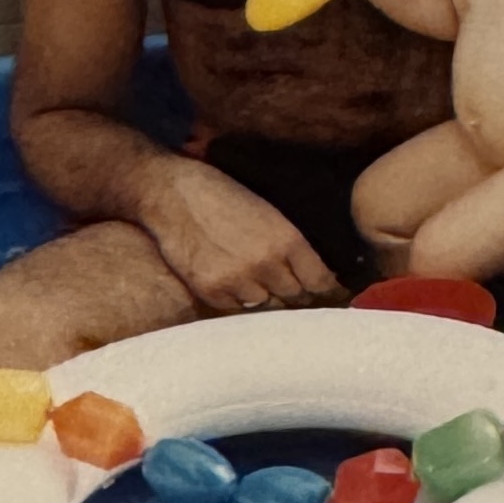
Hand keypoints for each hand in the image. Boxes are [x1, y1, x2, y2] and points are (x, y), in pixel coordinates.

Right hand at [140, 159, 343, 311]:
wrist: (171, 192)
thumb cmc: (221, 193)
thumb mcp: (267, 210)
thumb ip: (289, 242)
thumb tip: (314, 271)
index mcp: (286, 239)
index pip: (320, 281)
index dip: (329, 290)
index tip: (332, 294)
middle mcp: (265, 264)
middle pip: (296, 298)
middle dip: (299, 296)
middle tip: (300, 294)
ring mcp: (237, 280)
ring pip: (267, 307)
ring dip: (268, 299)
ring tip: (263, 286)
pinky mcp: (211, 291)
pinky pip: (237, 310)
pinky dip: (240, 301)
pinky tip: (236, 285)